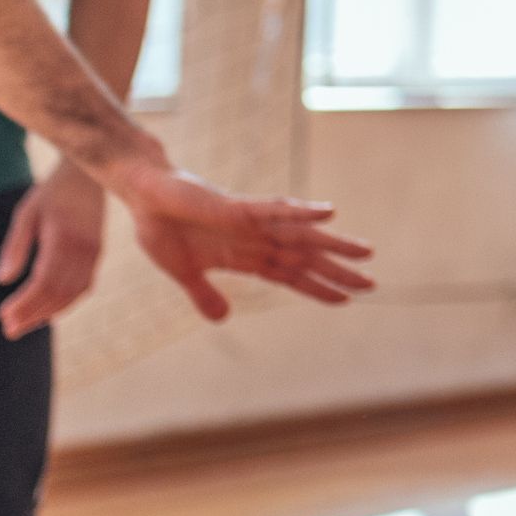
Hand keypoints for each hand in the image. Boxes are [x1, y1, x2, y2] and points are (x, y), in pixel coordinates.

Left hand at [0, 172, 108, 336]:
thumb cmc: (52, 192)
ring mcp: (94, 253)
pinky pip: (83, 287)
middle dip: (33, 314)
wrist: (88, 175)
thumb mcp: (26, 213)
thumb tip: (2, 280)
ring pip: (73, 294)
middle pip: (58, 293)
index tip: (4, 316)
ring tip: (24, 325)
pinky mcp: (97, 255)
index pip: (44, 281)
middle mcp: (83, 249)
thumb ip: (15, 246)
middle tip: (8, 330)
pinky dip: (65, 302)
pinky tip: (47, 310)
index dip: (25, 303)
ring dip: (48, 313)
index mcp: (63, 238)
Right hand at [91, 152, 376, 320]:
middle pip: (305, 258)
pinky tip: (328, 212)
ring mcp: (249, 222)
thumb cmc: (163, 229)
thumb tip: (223, 320)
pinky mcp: (236, 207)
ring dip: (333, 242)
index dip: (318, 287)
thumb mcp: (184, 273)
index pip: (290, 276)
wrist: (142, 196)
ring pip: (300, 235)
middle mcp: (255, 238)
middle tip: (372, 284)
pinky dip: (301, 211)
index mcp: (244, 256)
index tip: (347, 301)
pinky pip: (275, 209)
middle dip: (337, 271)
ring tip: (366, 252)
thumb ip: (205, 295)